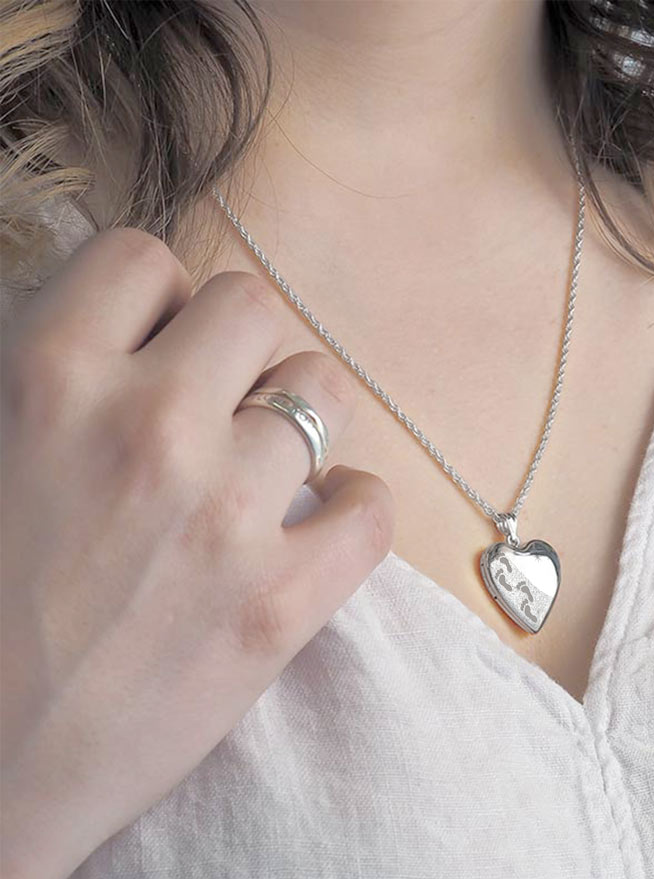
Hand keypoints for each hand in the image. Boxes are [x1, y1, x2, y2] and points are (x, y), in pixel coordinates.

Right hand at [0, 228, 393, 878]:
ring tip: (271, 464)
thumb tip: (114, 328)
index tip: (157, 348)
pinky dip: (357, 505)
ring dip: (300, 419)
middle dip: (238, 348)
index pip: (143, 259)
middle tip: (220, 403)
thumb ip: (43, 377)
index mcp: (45, 378)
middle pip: (252, 307)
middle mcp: (147, 428)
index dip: (154, 300)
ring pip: (322, 392)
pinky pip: (370, 508)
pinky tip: (327, 519)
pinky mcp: (281, 603)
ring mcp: (226, 517)